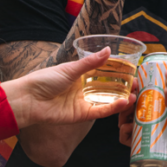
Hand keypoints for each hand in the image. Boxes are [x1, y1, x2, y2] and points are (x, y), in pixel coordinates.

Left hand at [1, 48, 134, 128]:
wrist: (28, 100)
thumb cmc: (44, 80)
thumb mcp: (69, 69)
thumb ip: (90, 63)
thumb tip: (108, 50)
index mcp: (80, 76)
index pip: (103, 73)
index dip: (117, 72)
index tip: (132, 70)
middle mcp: (84, 89)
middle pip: (108, 89)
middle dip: (123, 88)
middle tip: (138, 85)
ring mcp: (83, 102)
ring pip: (106, 101)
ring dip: (121, 99)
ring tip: (135, 95)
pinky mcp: (81, 115)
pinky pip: (99, 112)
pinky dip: (112, 108)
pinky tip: (123, 103)